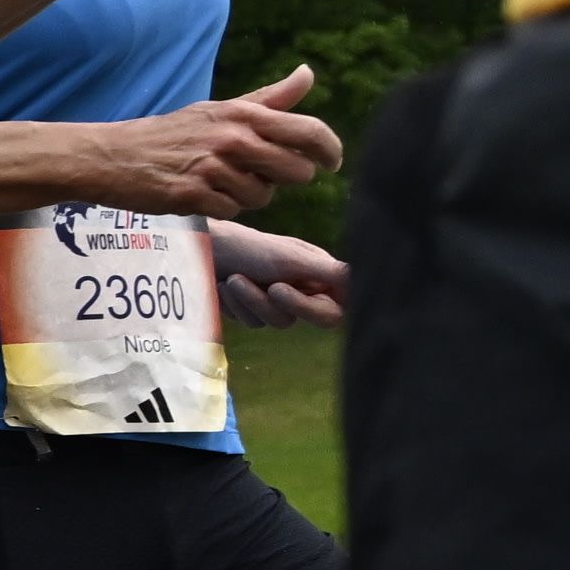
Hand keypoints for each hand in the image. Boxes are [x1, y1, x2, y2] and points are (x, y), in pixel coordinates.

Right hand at [81, 65, 340, 216]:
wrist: (110, 155)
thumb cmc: (170, 133)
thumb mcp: (219, 110)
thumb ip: (269, 98)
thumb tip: (308, 74)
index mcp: (243, 114)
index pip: (309, 131)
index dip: (329, 150)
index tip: (331, 163)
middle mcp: (232, 137)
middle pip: (296, 171)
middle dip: (284, 179)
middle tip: (259, 174)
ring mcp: (213, 167)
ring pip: (264, 196)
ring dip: (248, 196)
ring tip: (220, 182)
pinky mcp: (194, 194)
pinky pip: (233, 210)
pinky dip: (221, 208)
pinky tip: (200, 194)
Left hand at [215, 223, 351, 327]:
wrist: (203, 248)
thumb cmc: (250, 247)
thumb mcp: (292, 258)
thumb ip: (331, 272)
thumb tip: (367, 279)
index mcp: (319, 275)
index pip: (336, 308)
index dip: (316, 309)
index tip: (284, 292)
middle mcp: (302, 289)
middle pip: (304, 319)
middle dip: (276, 302)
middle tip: (267, 287)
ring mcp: (276, 301)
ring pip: (274, 322)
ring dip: (250, 300)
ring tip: (233, 279)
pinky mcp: (252, 310)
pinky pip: (250, 322)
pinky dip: (235, 304)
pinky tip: (223, 285)